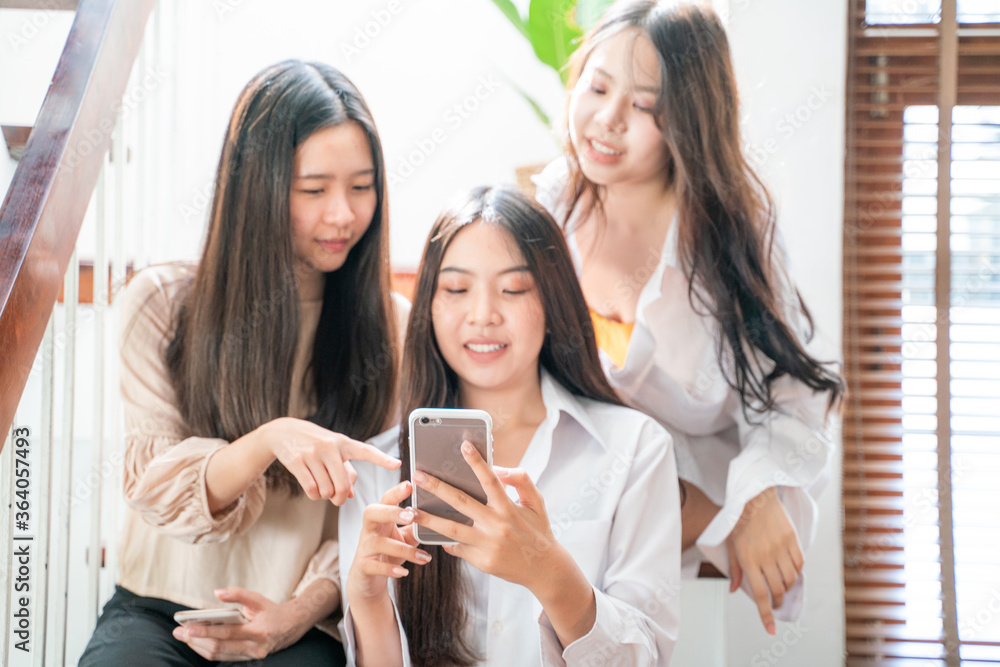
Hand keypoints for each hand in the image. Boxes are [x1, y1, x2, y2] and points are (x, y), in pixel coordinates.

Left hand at [171, 587, 308, 660]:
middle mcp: (255, 647)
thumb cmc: (273, 611)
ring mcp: (251, 656)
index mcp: (259, 631)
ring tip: (184, 637)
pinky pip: (224, 657)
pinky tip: (197, 643)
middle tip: (179, 632)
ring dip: (199, 647)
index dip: (207, 631)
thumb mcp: (258, 599)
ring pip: (219, 655)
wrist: (293, 626)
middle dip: (196, 641)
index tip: (189, 627)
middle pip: (220, 647)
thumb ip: (238, 595)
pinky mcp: (248, 659)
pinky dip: (209, 650)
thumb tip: (217, 593)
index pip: (228, 633)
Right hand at [260, 417, 400, 504]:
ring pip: (326, 490)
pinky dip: (314, 495)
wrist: (283, 432)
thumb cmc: (316, 443)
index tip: (398, 464)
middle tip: (337, 499)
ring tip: (322, 487)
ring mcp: (313, 453)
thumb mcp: (333, 450)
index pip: (366, 451)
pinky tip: (312, 489)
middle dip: (340, 498)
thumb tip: (349, 495)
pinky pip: (311, 490)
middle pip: (342, 484)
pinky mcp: (297, 461)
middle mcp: (330, 447)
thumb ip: (345, 472)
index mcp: (344, 443)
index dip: (382, 459)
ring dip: (325, 496)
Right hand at [346, 481, 432, 605]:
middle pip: (371, 512)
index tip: (410, 485)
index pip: (386, 499)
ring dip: (403, 549)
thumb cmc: (390, 551)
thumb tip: (440, 515)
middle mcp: (369, 529)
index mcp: (381, 517)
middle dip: (390, 512)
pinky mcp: (363, 566)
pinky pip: (374, 566)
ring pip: (379, 543)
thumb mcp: (405, 536)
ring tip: (423, 557)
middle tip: (411, 515)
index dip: (396, 491)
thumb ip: (417, 526)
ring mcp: (365, 547)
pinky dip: (389, 569)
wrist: (369, 578)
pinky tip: (404, 573)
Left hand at [411, 441, 560, 590]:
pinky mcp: (481, 561)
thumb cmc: (538, 531)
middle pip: (462, 502)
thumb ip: (522, 480)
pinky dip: (445, 541)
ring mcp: (487, 545)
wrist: (544, 569)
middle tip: (418, 476)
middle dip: (438, 488)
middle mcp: (497, 525)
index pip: (491, 480)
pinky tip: (432, 534)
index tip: (463, 445)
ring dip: (429, 520)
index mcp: (509, 508)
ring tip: (410, 511)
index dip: (477, 462)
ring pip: (452, 529)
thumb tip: (501, 469)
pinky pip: (457, 548)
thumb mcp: (537, 502)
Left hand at [726, 487, 803, 634]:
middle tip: (774, 603)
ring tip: (781, 587)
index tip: (771, 630)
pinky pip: (799, 564)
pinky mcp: (791, 540)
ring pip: (790, 579)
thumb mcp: (731, 545)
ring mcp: (780, 548)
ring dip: (786, 588)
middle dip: (776, 602)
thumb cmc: (739, 520)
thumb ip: (734, 569)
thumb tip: (735, 589)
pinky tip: (790, 571)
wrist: (755, 496)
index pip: (759, 594)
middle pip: (776, 590)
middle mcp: (765, 556)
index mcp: (748, 559)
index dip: (765, 615)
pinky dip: (796, 572)